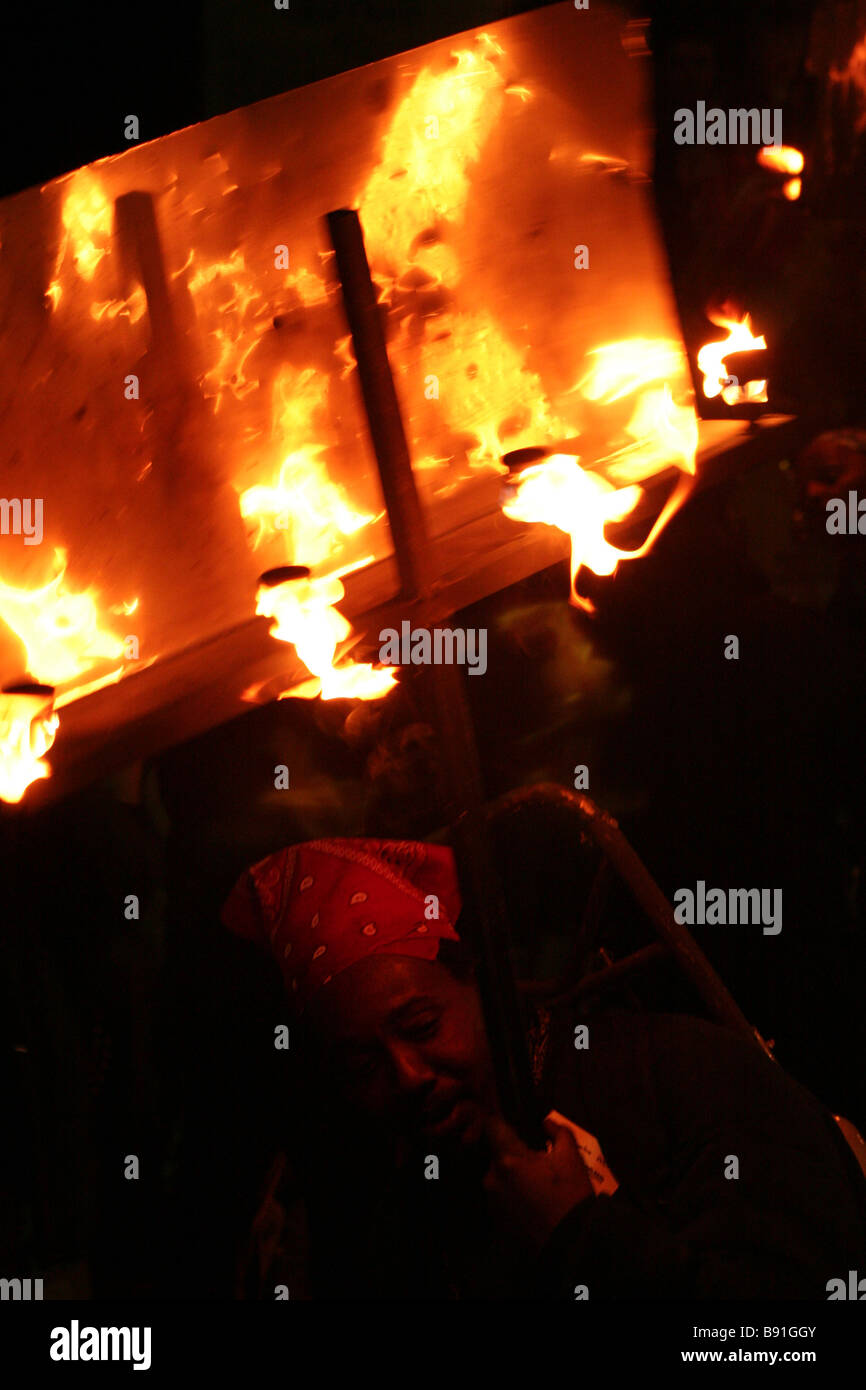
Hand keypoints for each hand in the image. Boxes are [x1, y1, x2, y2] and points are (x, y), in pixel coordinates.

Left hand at [482, 1113, 593, 1251]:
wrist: (572, 1240)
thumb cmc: (570, 1194)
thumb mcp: (570, 1156)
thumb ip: (558, 1131)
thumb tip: (546, 1121)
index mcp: (507, 1159)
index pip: (491, 1128)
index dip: (500, 1123)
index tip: (511, 1128)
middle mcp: (493, 1178)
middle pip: (497, 1156)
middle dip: (514, 1156)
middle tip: (537, 1165)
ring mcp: (493, 1201)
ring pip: (499, 1178)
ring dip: (512, 1177)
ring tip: (536, 1186)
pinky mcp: (497, 1220)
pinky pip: (501, 1198)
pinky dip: (512, 1196)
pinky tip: (532, 1202)